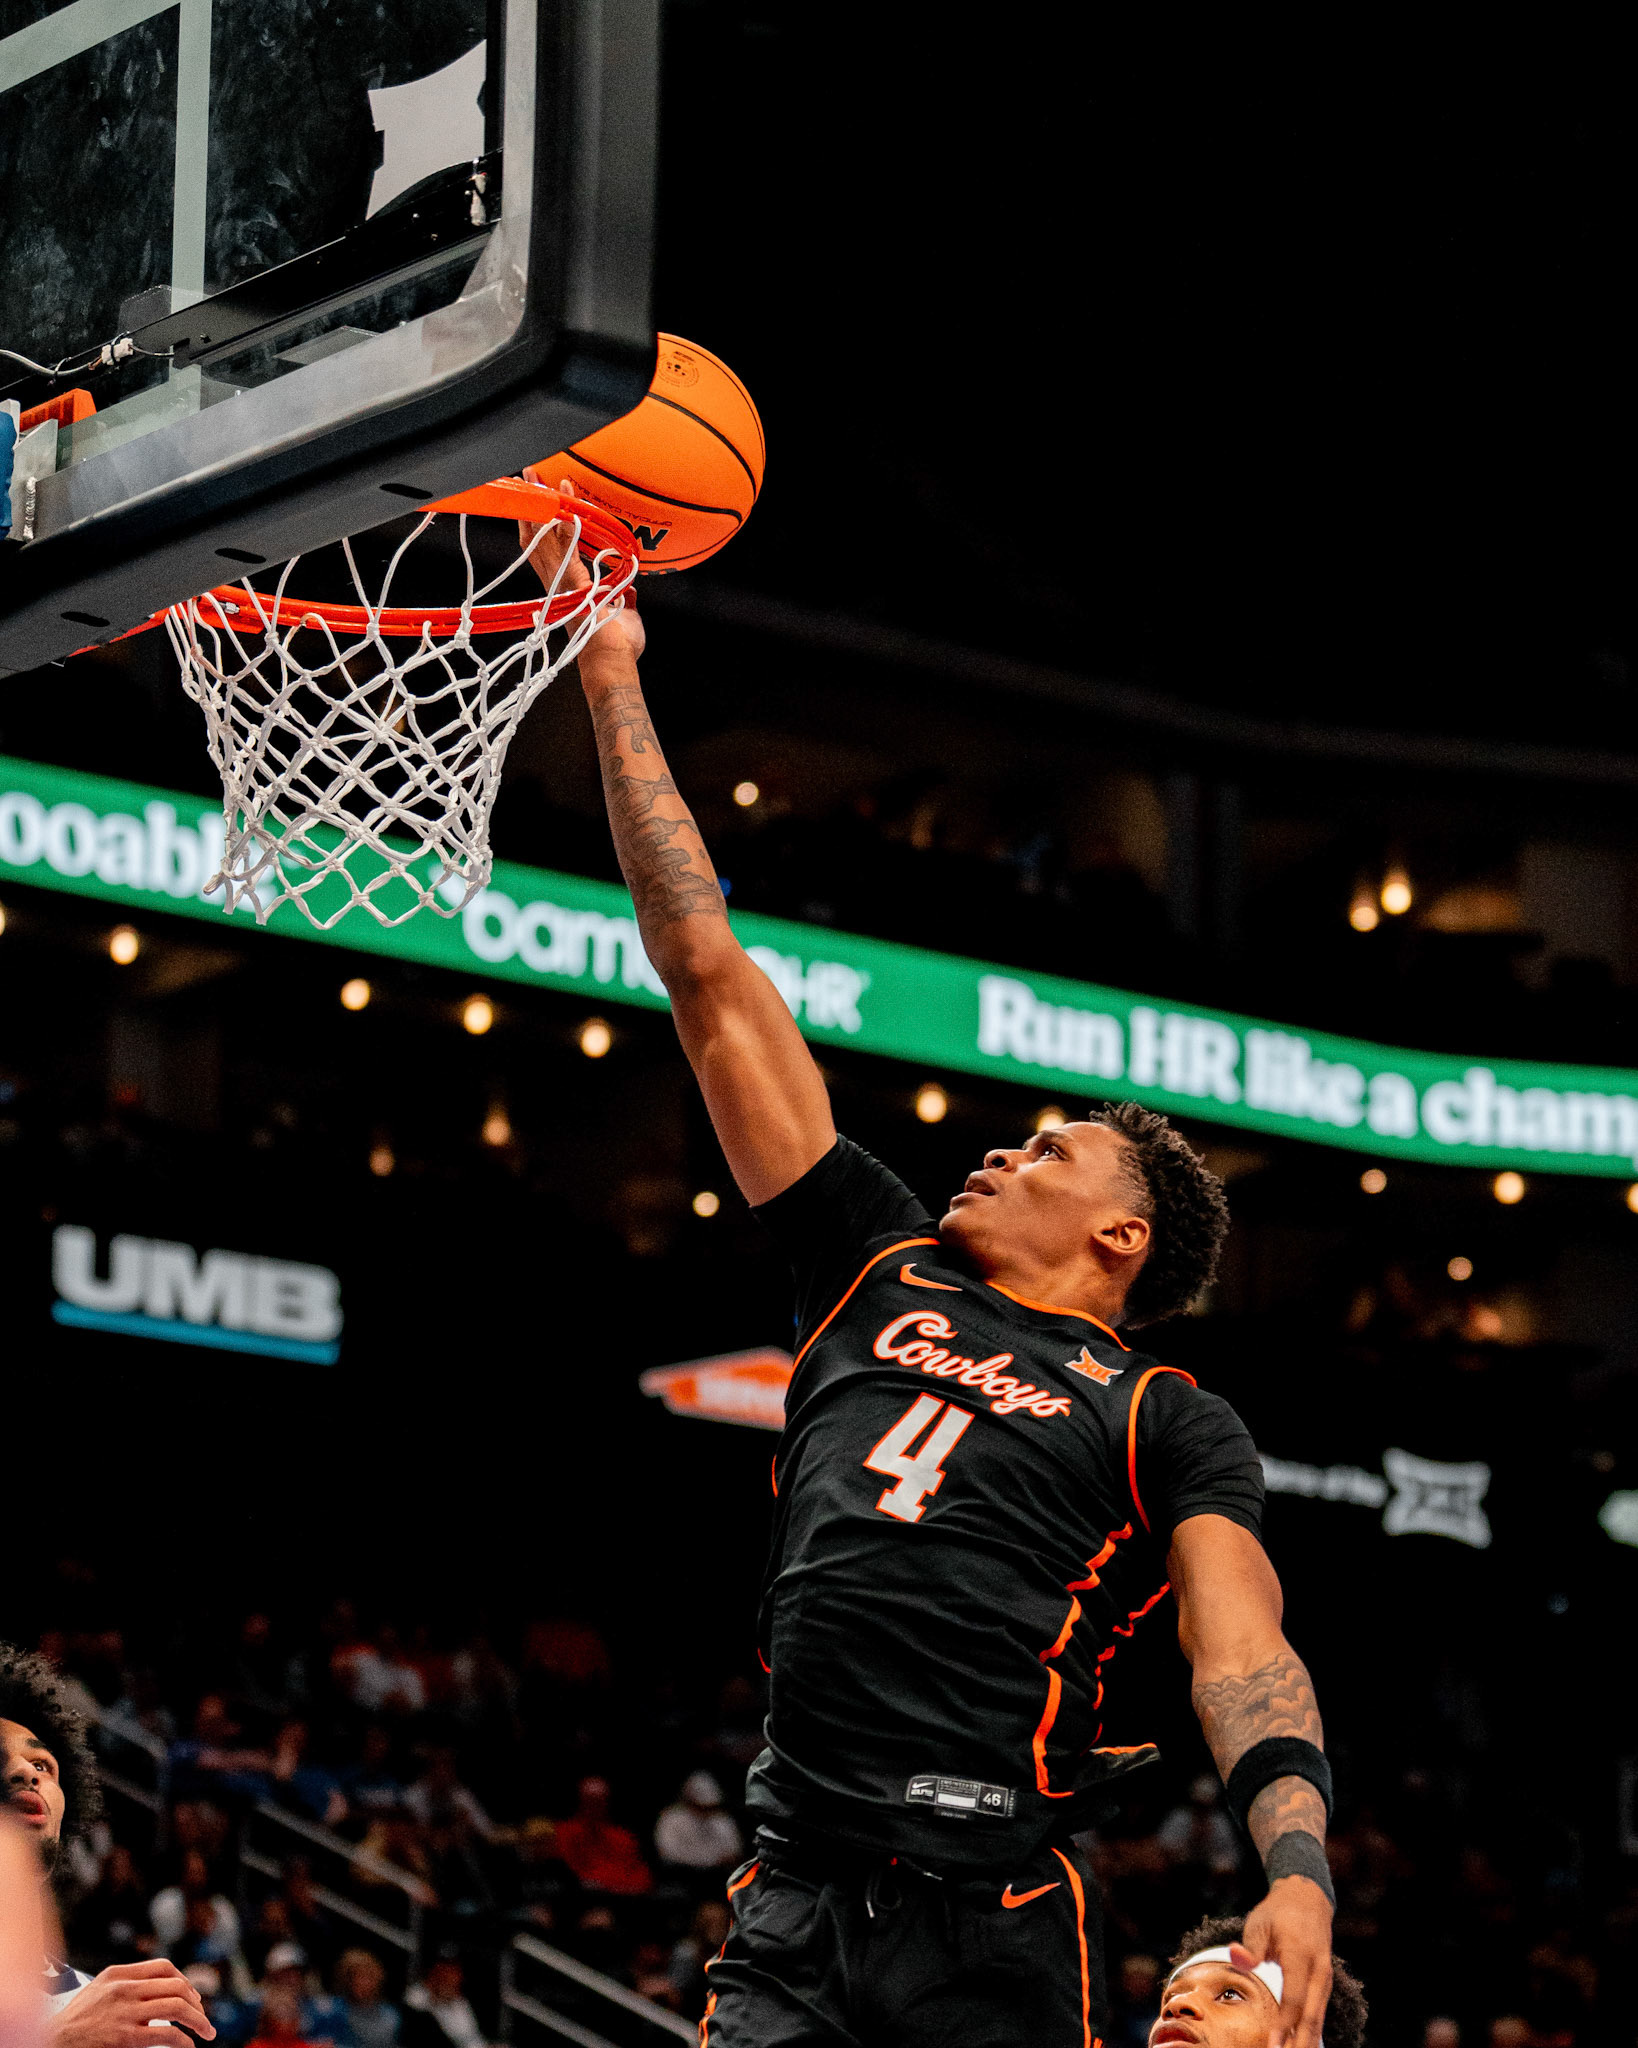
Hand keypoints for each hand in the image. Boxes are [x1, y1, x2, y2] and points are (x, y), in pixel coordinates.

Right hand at [49, 1961, 217, 2047]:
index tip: (191, 1996)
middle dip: (196, 2002)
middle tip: (202, 2017)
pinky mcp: (126, 2037)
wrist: (50, 2043)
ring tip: (206, 2032)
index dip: (183, 1980)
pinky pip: (167, 2034)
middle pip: (176, 1985)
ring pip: (177, 2006)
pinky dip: (184, 2040)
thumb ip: (125, 1985)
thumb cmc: (74, 2022)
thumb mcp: (97, 1991)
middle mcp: (124, 1988)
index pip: (163, 1966)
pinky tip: (188, 2047)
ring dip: (198, 2020)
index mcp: (117, 1973)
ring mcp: (126, 2012)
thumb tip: (158, 1991)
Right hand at [518, 472, 644, 660]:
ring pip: (545, 538)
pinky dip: (565, 526)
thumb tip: (630, 594)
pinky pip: (567, 551)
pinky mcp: (576, 588)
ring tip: (537, 477)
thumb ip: (623, 601)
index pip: (547, 549)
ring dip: (543, 506)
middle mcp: (559, 584)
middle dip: (531, 506)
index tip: (544, 497)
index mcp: (566, 589)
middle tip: (528, 476)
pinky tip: (564, 504)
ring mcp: (565, 586)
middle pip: (537, 537)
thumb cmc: (618, 648)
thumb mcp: (623, 617)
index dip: (542, 522)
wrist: (613, 665)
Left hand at [1232, 1876, 1331, 2047]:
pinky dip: (1309, 2033)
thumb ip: (1250, 1946)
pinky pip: (1318, 2014)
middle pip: (1311, 2016)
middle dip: (1298, 2043)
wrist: (1307, 1899)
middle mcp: (1319, 1971)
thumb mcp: (1260, 1922)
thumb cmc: (1278, 1912)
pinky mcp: (1323, 1985)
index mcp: (1301, 1956)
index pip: (1294, 1998)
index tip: (1272, 2044)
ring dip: (1305, 2042)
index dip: (1283, 2023)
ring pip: (1318, 2018)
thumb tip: (1235, 1957)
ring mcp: (1324, 1979)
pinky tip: (1299, 2046)